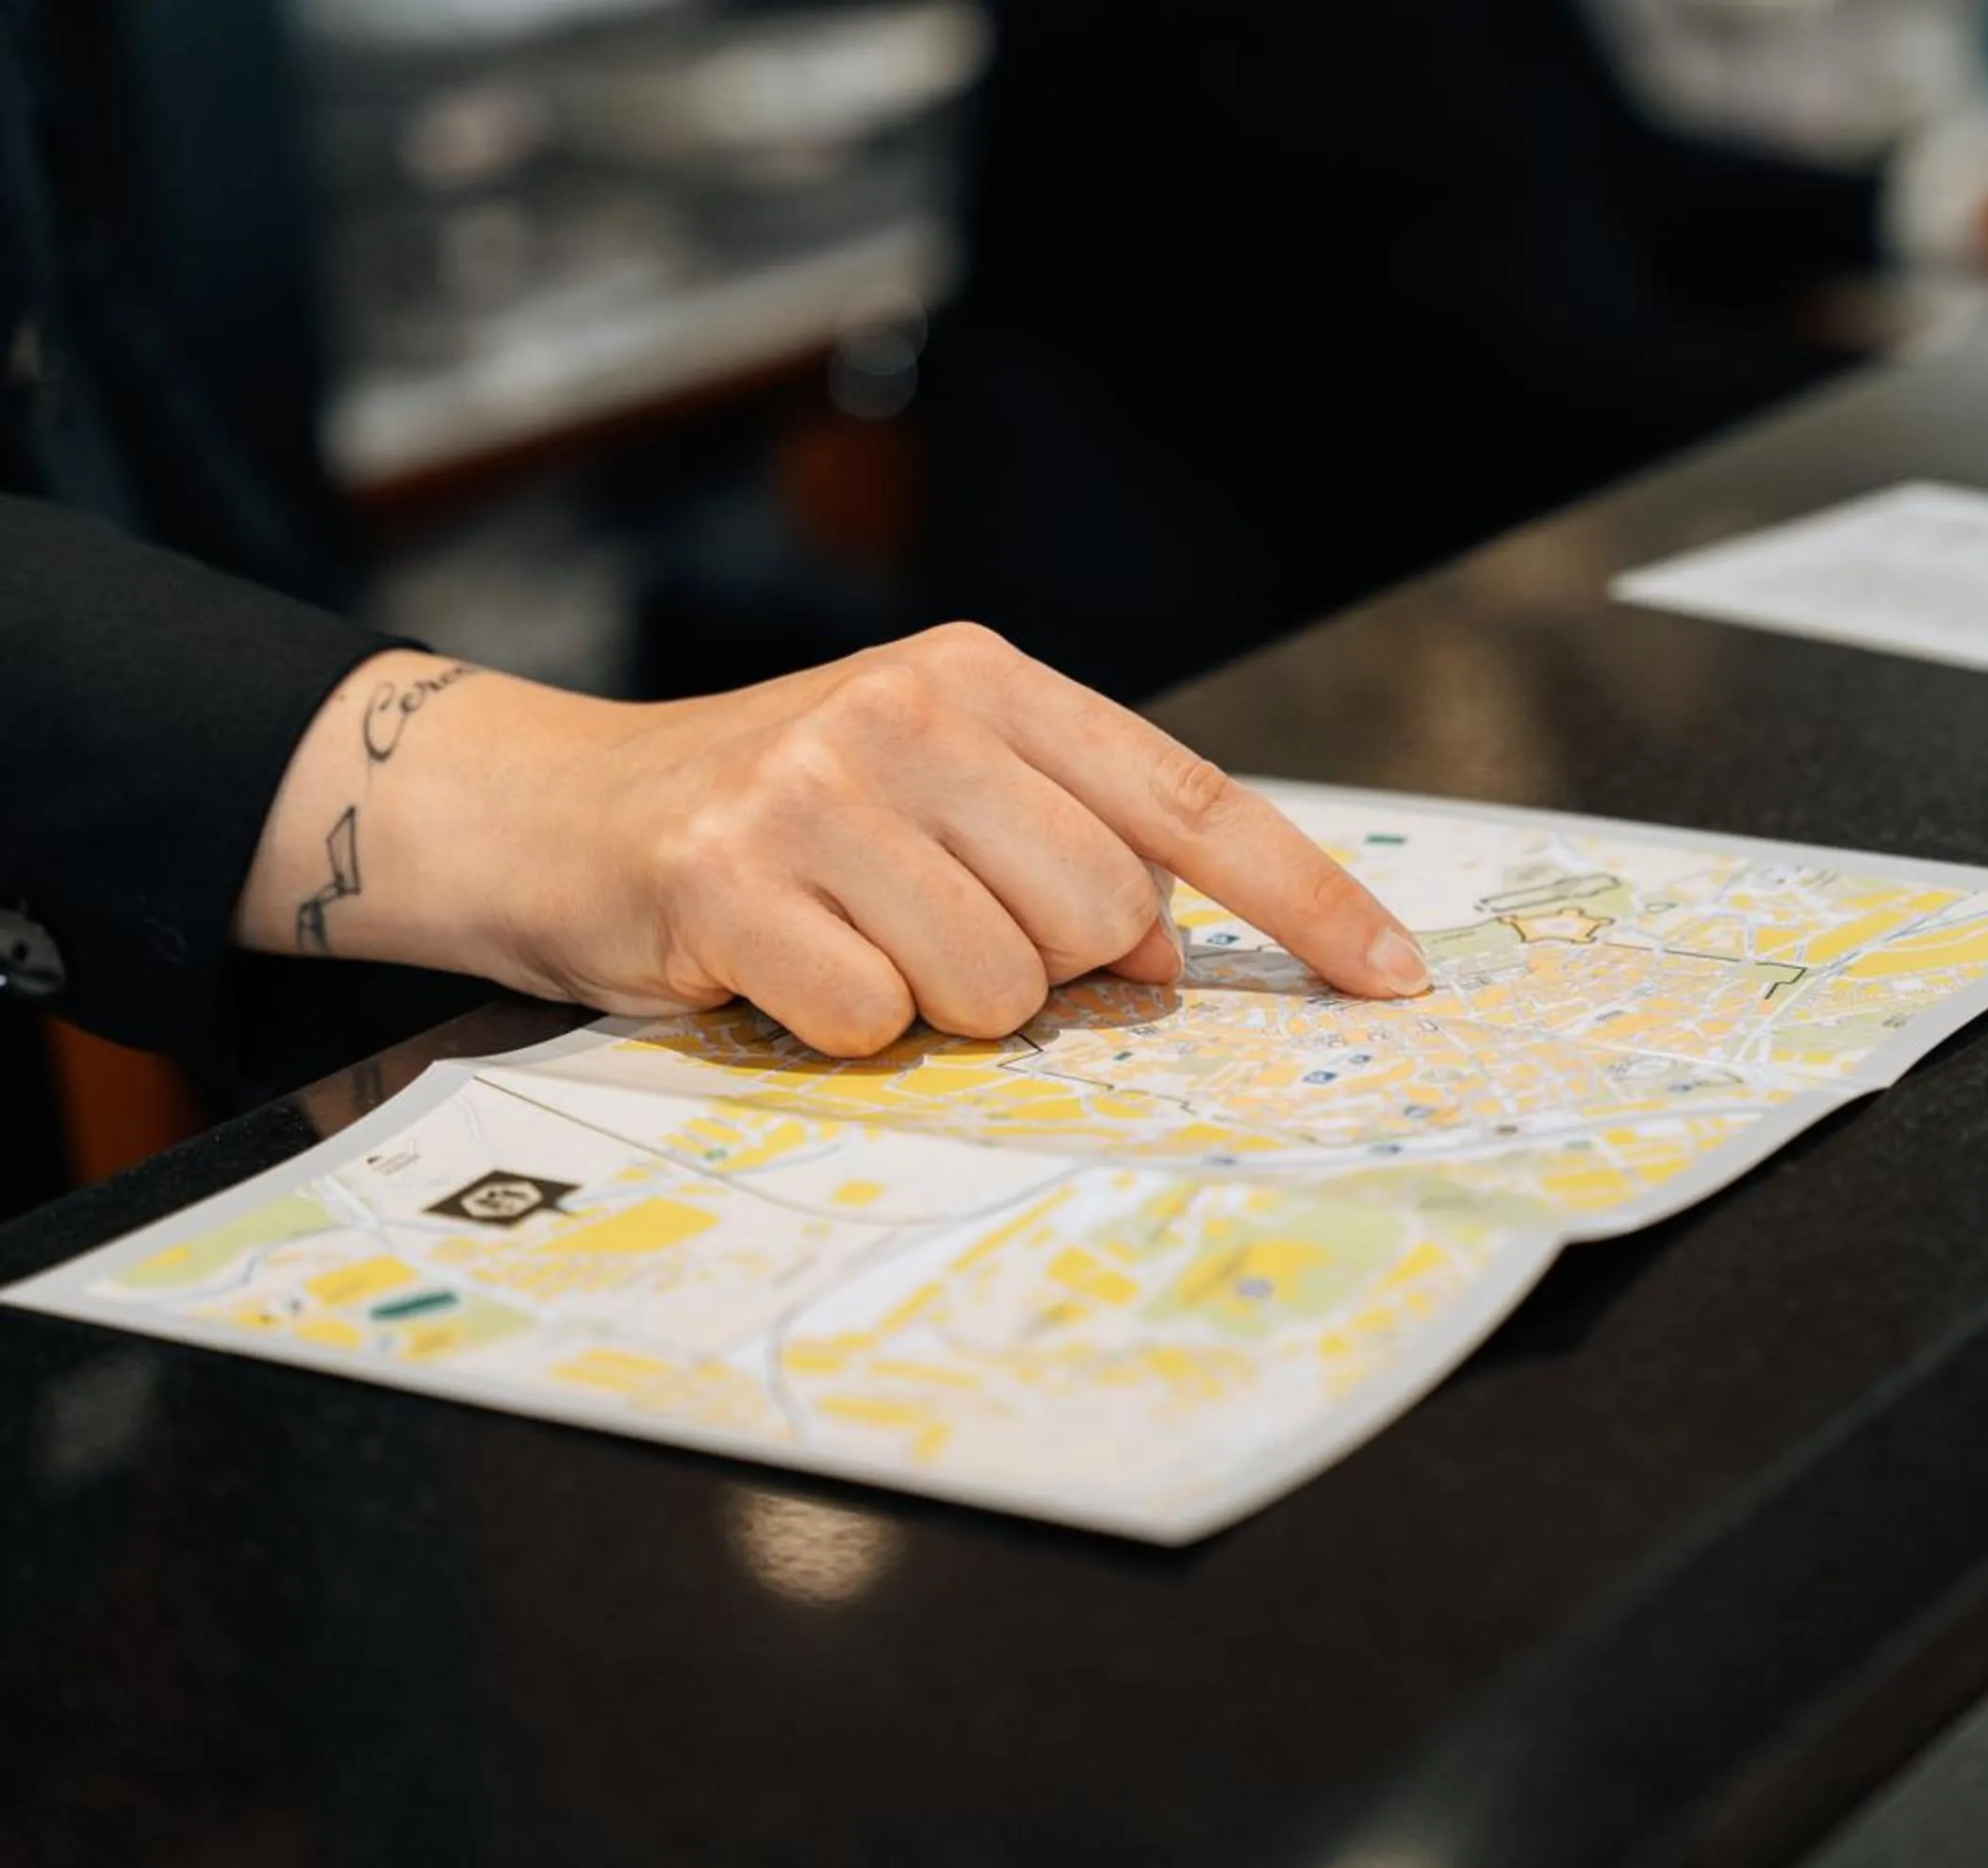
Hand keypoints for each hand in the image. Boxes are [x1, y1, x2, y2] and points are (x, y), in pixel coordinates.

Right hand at [235, 628, 1430, 1055]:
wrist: (555, 809)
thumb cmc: (777, 818)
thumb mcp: (932, 792)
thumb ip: (1060, 849)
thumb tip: (1169, 965)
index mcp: (988, 678)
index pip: (1190, 801)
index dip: (1305, 899)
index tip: (1394, 979)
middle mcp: (914, 709)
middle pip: (1106, 920)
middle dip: (1049, 973)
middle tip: (940, 939)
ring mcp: (818, 785)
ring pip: (1000, 986)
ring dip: (938, 1007)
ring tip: (852, 947)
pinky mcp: (731, 874)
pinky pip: (879, 1023)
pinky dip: (844, 1030)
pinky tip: (782, 971)